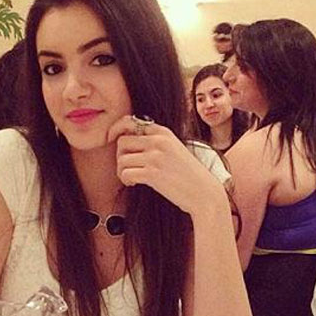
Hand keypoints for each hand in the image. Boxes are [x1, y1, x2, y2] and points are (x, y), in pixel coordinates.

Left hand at [108, 115, 225, 217]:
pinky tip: (134, 183)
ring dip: (122, 171)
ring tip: (132, 178)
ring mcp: (155, 157)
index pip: (130, 122)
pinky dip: (126, 180)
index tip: (111, 140)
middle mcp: (158, 141)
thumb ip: (156, 142)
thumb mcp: (175, 149)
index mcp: (163, 132)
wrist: (204, 193)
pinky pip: (125, 173)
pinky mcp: (152, 174)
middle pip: (122, 141)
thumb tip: (129, 142)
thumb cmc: (189, 175)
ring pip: (121, 159)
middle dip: (120, 156)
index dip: (116, 130)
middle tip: (127, 167)